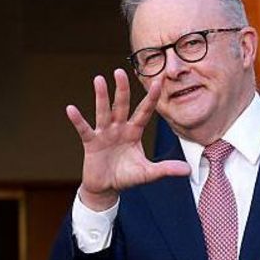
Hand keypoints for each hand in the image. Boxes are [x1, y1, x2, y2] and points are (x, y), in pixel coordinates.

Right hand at [66, 69, 190, 210]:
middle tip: (120, 71)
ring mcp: (104, 134)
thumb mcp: (148, 173)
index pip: (144, 111)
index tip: (158, 80)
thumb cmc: (127, 177)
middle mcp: (119, 128)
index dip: (151, 98)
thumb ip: (166, 169)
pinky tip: (71, 109)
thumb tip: (188, 171)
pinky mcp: (91, 143)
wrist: (106, 188)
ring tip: (99, 79)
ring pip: (103, 112)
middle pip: (121, 105)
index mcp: (134, 132)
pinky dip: (78, 120)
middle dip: (122, 89)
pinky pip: (84, 129)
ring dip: (101, 96)